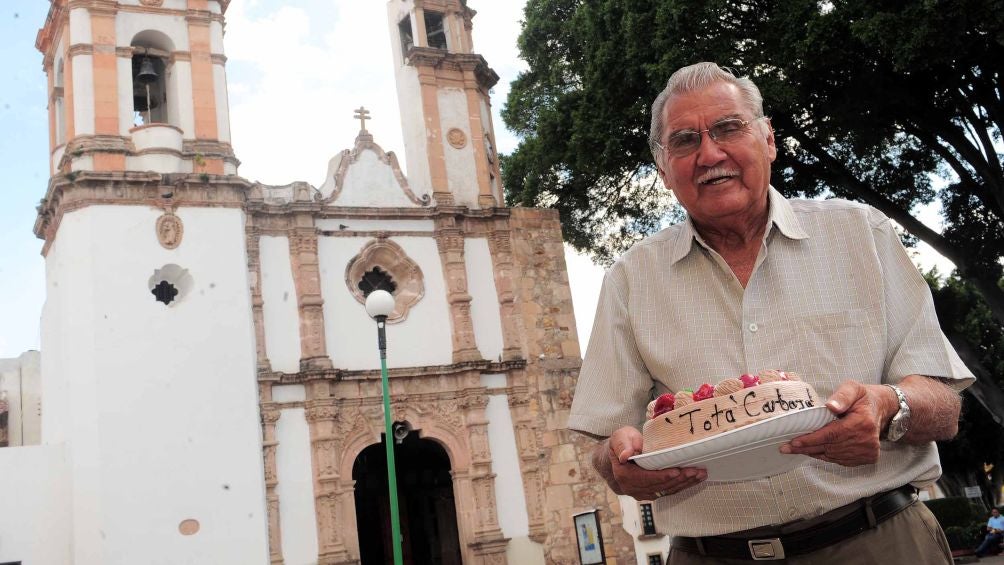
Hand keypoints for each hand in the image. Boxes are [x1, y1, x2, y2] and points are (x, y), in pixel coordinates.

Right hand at [600, 426, 706, 499]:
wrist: (616, 458)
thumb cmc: (621, 444)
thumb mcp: (619, 437)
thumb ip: (622, 445)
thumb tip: (626, 455)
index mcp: (624, 475)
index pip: (646, 478)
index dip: (662, 476)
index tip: (677, 471)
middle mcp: (632, 488)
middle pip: (660, 485)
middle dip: (680, 479)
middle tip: (696, 471)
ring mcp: (642, 493)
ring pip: (666, 490)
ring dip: (684, 483)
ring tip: (700, 474)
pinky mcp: (650, 493)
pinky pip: (667, 491)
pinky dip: (681, 486)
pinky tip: (693, 480)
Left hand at [779, 380, 895, 465]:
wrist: (882, 410)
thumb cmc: (863, 397)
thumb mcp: (853, 388)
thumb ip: (842, 396)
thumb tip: (830, 406)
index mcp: (863, 423)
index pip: (831, 435)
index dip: (811, 439)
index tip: (793, 442)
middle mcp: (867, 441)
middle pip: (830, 447)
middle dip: (806, 448)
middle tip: (785, 448)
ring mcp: (867, 452)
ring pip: (833, 456)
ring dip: (814, 453)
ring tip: (795, 449)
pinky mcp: (867, 458)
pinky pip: (840, 460)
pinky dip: (825, 456)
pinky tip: (813, 451)